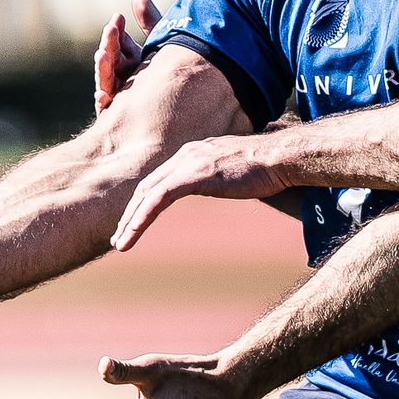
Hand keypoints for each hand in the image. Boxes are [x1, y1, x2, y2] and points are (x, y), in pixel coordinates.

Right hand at [93, 0, 162, 114]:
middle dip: (110, 43)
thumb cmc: (168, 81)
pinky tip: (103, 95)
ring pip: (106, 80)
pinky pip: (107, 110)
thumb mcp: (160, 48)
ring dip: (102, 68)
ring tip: (102, 55)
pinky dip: (103, 101)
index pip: (120, 44)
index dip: (116, 31)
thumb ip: (150, 23)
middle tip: (111, 28)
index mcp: (133, 61)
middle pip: (111, 59)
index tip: (119, 16)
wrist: (178, 123)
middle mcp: (123, 78)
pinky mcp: (117, 117)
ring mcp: (119, 97)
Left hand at [111, 136, 290, 250]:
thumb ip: (221, 178)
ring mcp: (188, 163)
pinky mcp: (193, 175)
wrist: (280, 159)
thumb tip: (222, 184)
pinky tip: (133, 233)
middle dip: (129, 213)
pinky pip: (159, 198)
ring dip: (131, 220)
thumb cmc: (268, 169)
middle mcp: (186, 155)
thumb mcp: (235, 173)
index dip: (142, 203)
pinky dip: (142, 217)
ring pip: (148, 193)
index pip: (159, 180)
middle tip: (118, 237)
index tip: (132, 224)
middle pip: (147, 186)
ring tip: (120, 243)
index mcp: (193, 155)